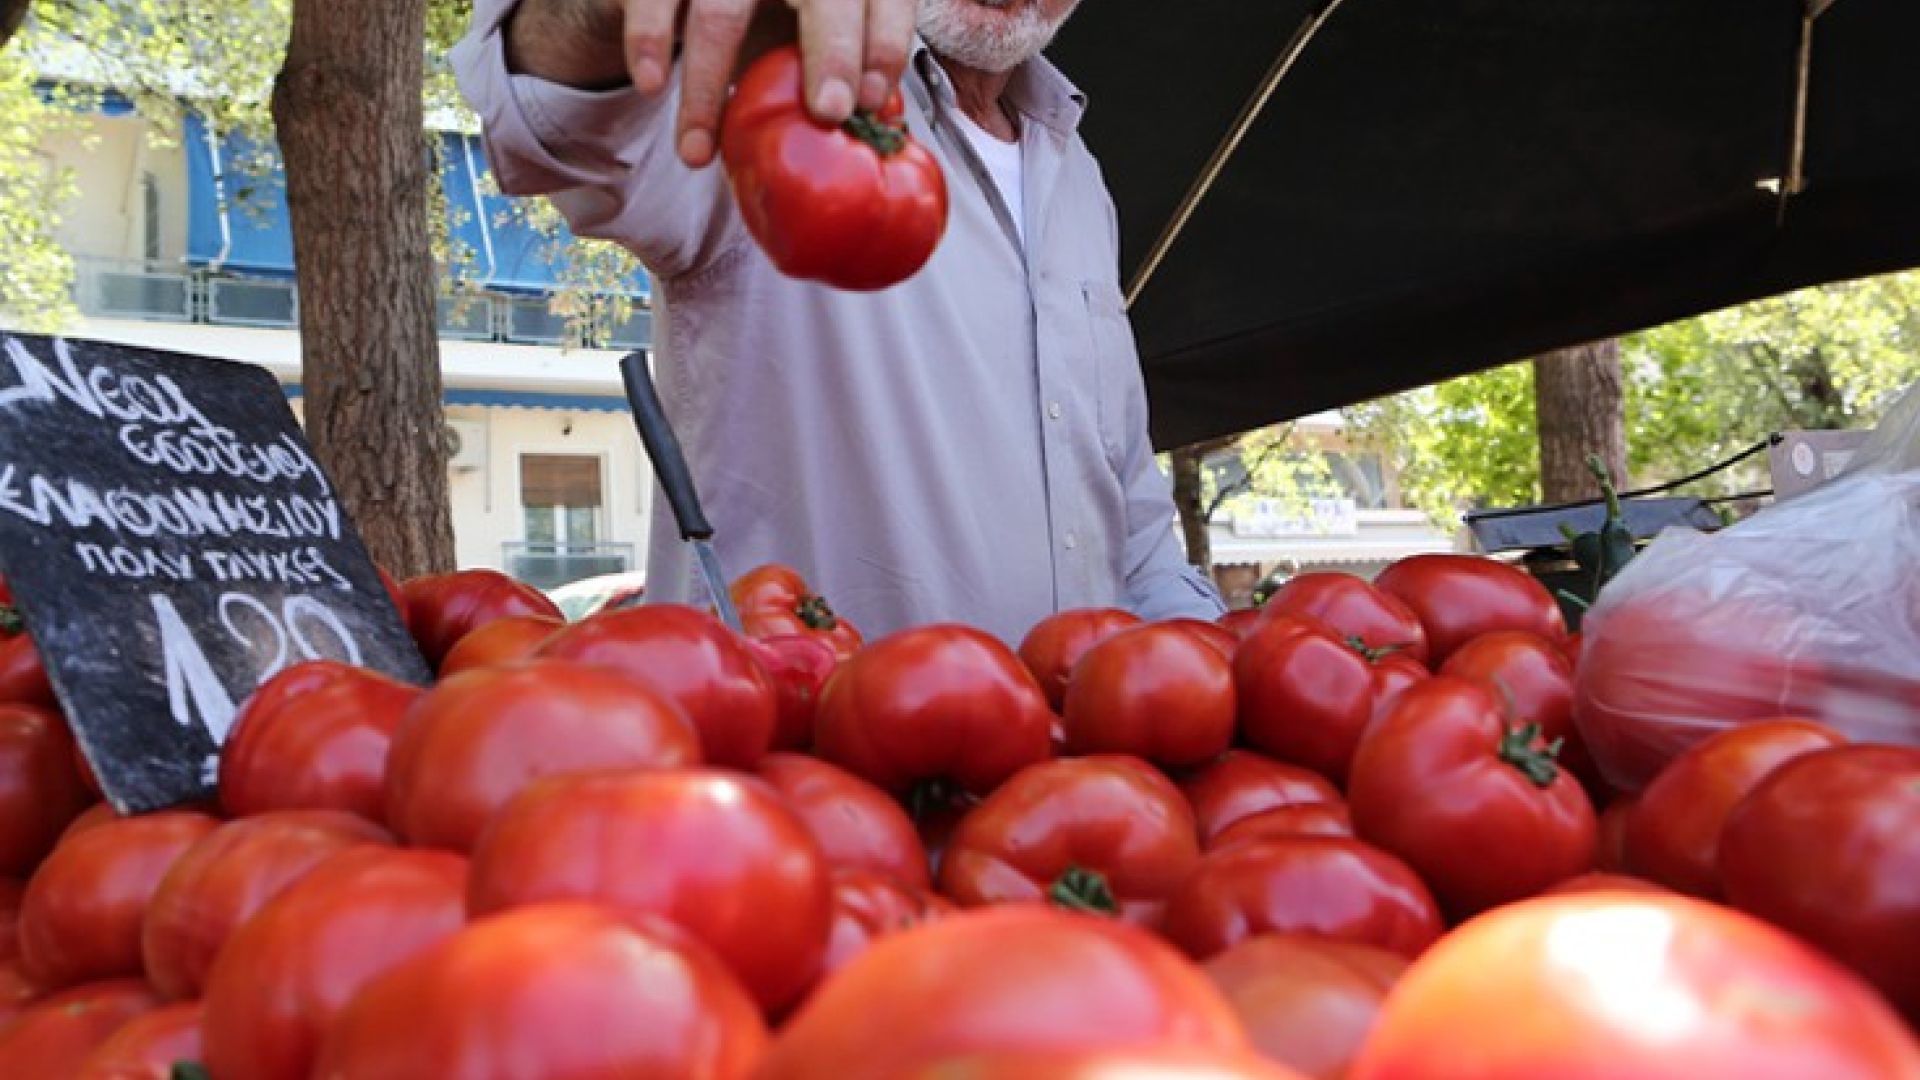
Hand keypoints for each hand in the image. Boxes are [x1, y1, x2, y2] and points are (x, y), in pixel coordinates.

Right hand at [621, 0, 916, 167]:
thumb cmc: (761, 19)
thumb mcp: (802, 42)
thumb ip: (836, 75)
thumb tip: (876, 135)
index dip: (883, 43)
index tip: (874, 102)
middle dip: (832, 50)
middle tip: (829, 113)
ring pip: (720, 11)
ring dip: (707, 87)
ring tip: (698, 154)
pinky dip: (648, 42)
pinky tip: (650, 86)